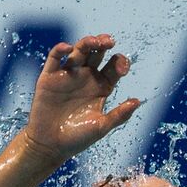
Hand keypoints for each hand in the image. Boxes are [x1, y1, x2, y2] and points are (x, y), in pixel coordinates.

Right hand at [23, 34, 140, 162]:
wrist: (50, 145)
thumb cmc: (78, 138)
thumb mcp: (102, 127)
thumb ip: (119, 115)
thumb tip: (137, 101)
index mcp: (101, 87)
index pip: (113, 68)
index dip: (120, 62)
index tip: (123, 67)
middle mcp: (86, 78)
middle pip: (97, 54)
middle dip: (104, 45)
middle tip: (110, 41)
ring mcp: (68, 76)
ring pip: (78, 52)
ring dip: (86, 43)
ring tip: (95, 41)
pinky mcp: (49, 78)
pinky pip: (54, 59)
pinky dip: (60, 50)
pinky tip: (68, 48)